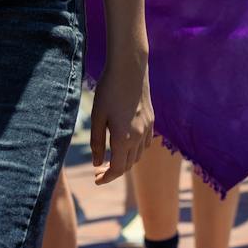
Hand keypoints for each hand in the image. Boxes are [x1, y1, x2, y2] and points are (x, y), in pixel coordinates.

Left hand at [88, 48, 151, 184]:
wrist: (130, 67)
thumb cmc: (109, 90)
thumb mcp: (97, 117)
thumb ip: (97, 143)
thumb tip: (97, 163)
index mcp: (123, 138)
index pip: (117, 169)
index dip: (106, 178)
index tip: (96, 180)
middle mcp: (138, 136)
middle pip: (128, 165)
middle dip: (114, 171)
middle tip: (99, 170)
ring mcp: (147, 128)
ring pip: (138, 155)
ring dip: (125, 161)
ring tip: (111, 158)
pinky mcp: (151, 119)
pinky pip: (145, 143)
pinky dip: (136, 150)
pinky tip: (126, 143)